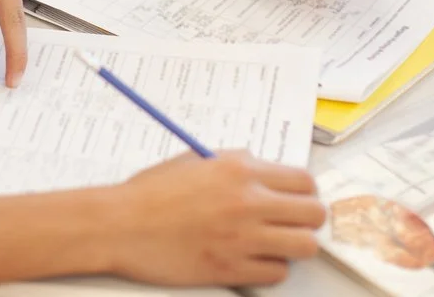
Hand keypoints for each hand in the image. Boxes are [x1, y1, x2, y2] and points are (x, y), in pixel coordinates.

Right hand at [111, 152, 324, 286]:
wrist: (120, 225)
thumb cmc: (151, 192)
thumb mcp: (196, 159)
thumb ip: (236, 163)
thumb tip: (266, 170)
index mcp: (240, 169)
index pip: (304, 181)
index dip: (304, 191)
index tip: (295, 199)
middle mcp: (248, 202)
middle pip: (314, 214)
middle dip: (306, 218)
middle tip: (289, 222)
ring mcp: (242, 238)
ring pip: (305, 246)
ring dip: (294, 245)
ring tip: (275, 243)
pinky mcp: (231, 269)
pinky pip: (277, 273)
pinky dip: (270, 268)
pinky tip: (252, 259)